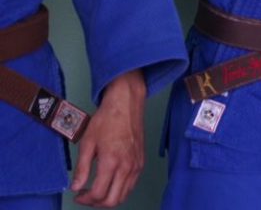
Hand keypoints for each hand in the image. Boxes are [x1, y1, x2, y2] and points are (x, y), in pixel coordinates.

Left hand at [70, 70, 145, 207]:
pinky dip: (119, 190)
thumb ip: (82, 168)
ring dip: (108, 198)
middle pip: (113, 200)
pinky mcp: (141, 162)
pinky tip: (110, 181)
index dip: (85, 199)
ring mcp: (136, 165)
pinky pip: (131, 185)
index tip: (77, 195)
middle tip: (86, 196)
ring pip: (124, 195)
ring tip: (97, 190)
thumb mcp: (87, 143)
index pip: (98, 194)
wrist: (126, 105)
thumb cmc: (106, 120)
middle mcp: (126, 167)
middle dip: (96, 203)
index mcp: (111, 162)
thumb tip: (75, 187)